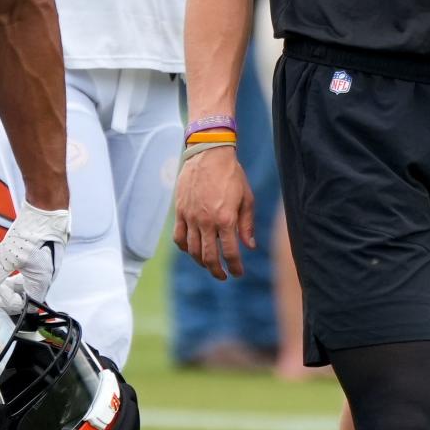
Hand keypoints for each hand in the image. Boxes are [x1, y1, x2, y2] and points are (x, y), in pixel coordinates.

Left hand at [0, 200, 70, 316]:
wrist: (47, 208)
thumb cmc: (32, 231)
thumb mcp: (8, 255)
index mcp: (42, 281)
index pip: (27, 306)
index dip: (10, 302)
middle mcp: (48, 276)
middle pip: (27, 296)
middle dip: (9, 294)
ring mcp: (47, 265)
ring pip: (28, 282)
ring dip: (12, 282)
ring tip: (0, 273)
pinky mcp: (44, 255)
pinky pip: (31, 271)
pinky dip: (18, 271)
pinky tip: (8, 260)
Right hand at [173, 149, 254, 280]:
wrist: (209, 153)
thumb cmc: (231, 175)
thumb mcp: (247, 198)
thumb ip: (247, 225)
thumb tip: (250, 246)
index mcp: (226, 219)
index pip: (230, 252)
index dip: (235, 267)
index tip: (238, 273)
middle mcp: (207, 221)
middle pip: (209, 257)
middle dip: (217, 271)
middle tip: (223, 276)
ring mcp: (191, 217)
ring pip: (192, 250)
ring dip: (201, 263)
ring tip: (208, 265)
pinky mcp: (180, 211)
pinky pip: (179, 237)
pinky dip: (185, 248)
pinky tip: (192, 250)